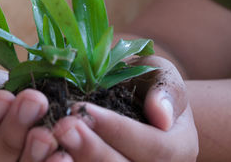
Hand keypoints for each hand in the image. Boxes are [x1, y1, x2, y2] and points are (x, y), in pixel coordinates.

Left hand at [52, 56, 198, 161]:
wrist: (139, 100)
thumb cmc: (149, 84)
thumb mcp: (162, 76)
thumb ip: (166, 91)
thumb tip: (161, 116)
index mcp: (178, 147)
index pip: (153, 147)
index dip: (118, 131)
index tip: (85, 110)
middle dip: (93, 150)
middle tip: (63, 127)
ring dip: (79, 159)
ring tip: (54, 138)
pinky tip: (51, 152)